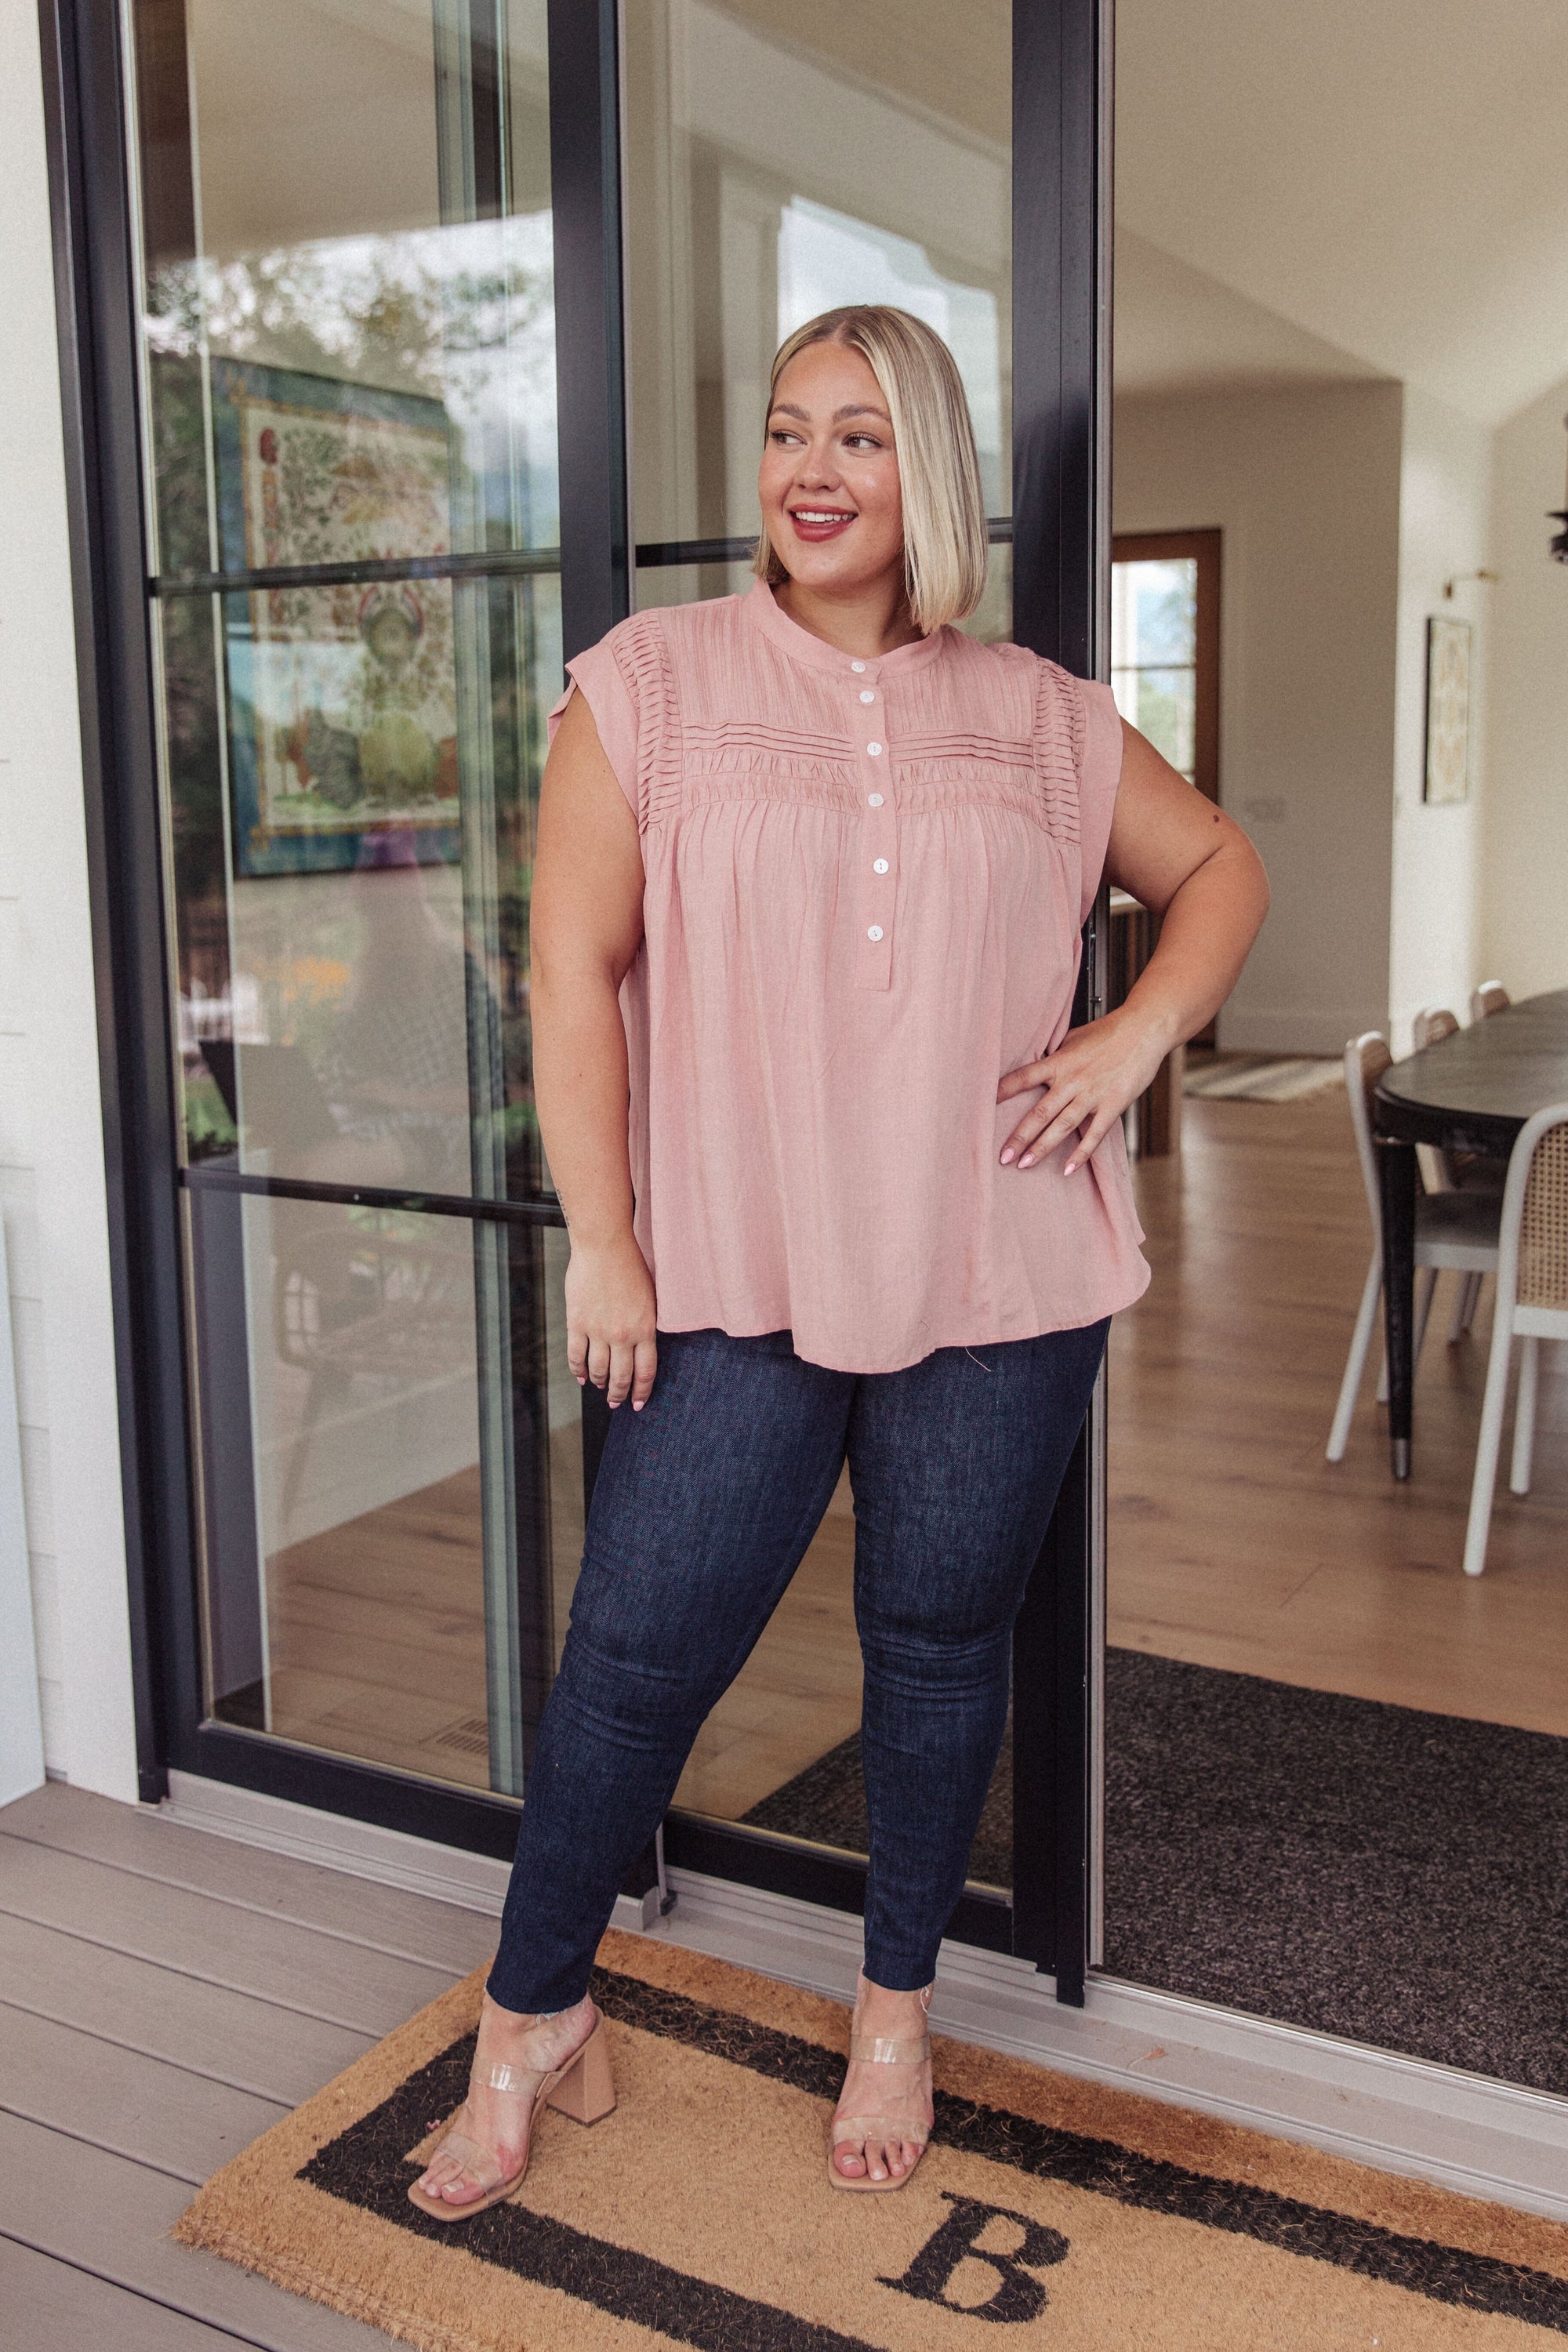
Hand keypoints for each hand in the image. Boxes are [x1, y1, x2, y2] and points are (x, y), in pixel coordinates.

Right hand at [564, 1231, 657, 1408]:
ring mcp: (598, 1330)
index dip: (641, 1392)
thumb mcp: (650, 1299)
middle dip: (619, 1394)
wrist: (604, 1245)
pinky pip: (576, 1355)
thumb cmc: (631, 1266)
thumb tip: (643, 1348)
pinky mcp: (577, 1322)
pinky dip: (578, 1370)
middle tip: (617, 1403)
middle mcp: (622, 1335)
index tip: (637, 1403)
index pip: (645, 1372)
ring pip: (598, 1370)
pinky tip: (582, 1377)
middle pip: (621, 1376)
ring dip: (600, 1383)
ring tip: (600, 1387)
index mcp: (645, 1329)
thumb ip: (647, 1325)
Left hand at [996, 1006, 1175, 1173]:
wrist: (1145, 1029)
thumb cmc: (1110, 1030)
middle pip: (1039, 1112)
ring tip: (1024, 1165)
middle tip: (1002, 1156)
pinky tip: (1068, 1169)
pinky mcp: (1113, 1104)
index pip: (1023, 1078)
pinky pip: (1094, 1134)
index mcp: (1059, 1061)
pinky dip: (1081, 1153)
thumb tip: (1041, 1063)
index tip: (982, 1106)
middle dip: (1019, 1136)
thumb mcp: (1075, 1037)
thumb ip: (1057, 1054)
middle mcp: (1072, 1080)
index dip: (1002, 1092)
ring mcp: (1092, 1094)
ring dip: (1042, 1148)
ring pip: (1062, 1126)